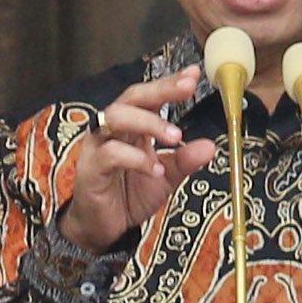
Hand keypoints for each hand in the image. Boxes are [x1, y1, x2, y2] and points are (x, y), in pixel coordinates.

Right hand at [57, 69, 218, 250]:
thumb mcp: (166, 177)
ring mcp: (99, 146)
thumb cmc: (128, 195)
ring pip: (117, 117)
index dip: (170, 84)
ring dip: (148, 122)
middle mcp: (114, 130)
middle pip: (133, 97)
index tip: (193, 74)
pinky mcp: (91, 167)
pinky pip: (111, 154)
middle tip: (187, 88)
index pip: (150, 97)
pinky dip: (136, 159)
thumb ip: (185, 160)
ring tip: (175, 135)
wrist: (103, 228)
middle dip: (160, 89)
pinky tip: (155, 169)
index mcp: (133, 127)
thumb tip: (210, 146)